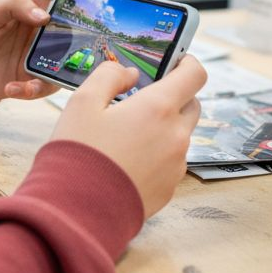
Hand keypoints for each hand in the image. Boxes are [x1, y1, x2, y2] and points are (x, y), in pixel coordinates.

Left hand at [0, 0, 98, 102]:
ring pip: (69, 59)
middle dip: (88, 31)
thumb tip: (43, 16)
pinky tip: (12, 88)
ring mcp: (43, 51)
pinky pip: (45, 85)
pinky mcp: (35, 75)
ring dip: (59, 70)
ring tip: (33, 80)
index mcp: (33, 1)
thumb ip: (15, 5)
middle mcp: (44, 26)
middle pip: (77, 22)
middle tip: (89, 42)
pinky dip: (31, 90)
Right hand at [50, 57, 206, 219]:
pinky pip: (171, 163)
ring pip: (180, 136)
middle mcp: (175, 136)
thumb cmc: (78, 153)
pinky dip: (157, 155)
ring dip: (163, 129)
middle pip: (191, 105)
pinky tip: (127, 161)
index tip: (176, 62)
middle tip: (143, 101)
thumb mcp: (82, 101)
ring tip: (127, 136)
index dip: (187, 63)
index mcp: (158, 109)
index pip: (194, 75)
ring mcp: (176, 165)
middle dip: (173, 98)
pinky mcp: (169, 188)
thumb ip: (109, 76)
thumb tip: (129, 74)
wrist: (77, 210)